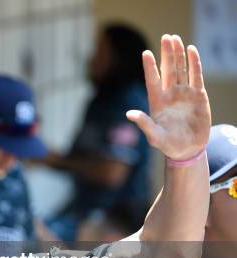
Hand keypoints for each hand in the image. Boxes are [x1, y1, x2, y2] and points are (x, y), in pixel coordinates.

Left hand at [127, 35, 210, 160]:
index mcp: (156, 101)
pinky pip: (196, 75)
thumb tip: (129, 114)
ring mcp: (184, 93)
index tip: (145, 53)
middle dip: (166, 53)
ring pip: (180, 69)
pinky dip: (194, 63)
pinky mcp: (198, 95)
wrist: (187, 149)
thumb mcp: (154, 136)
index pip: (152, 80)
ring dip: (178, 54)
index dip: (149, 67)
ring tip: (175, 38)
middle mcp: (169, 94)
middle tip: (166, 37)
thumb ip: (143, 123)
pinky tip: (192, 50)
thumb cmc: (168, 144)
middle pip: (167, 69)